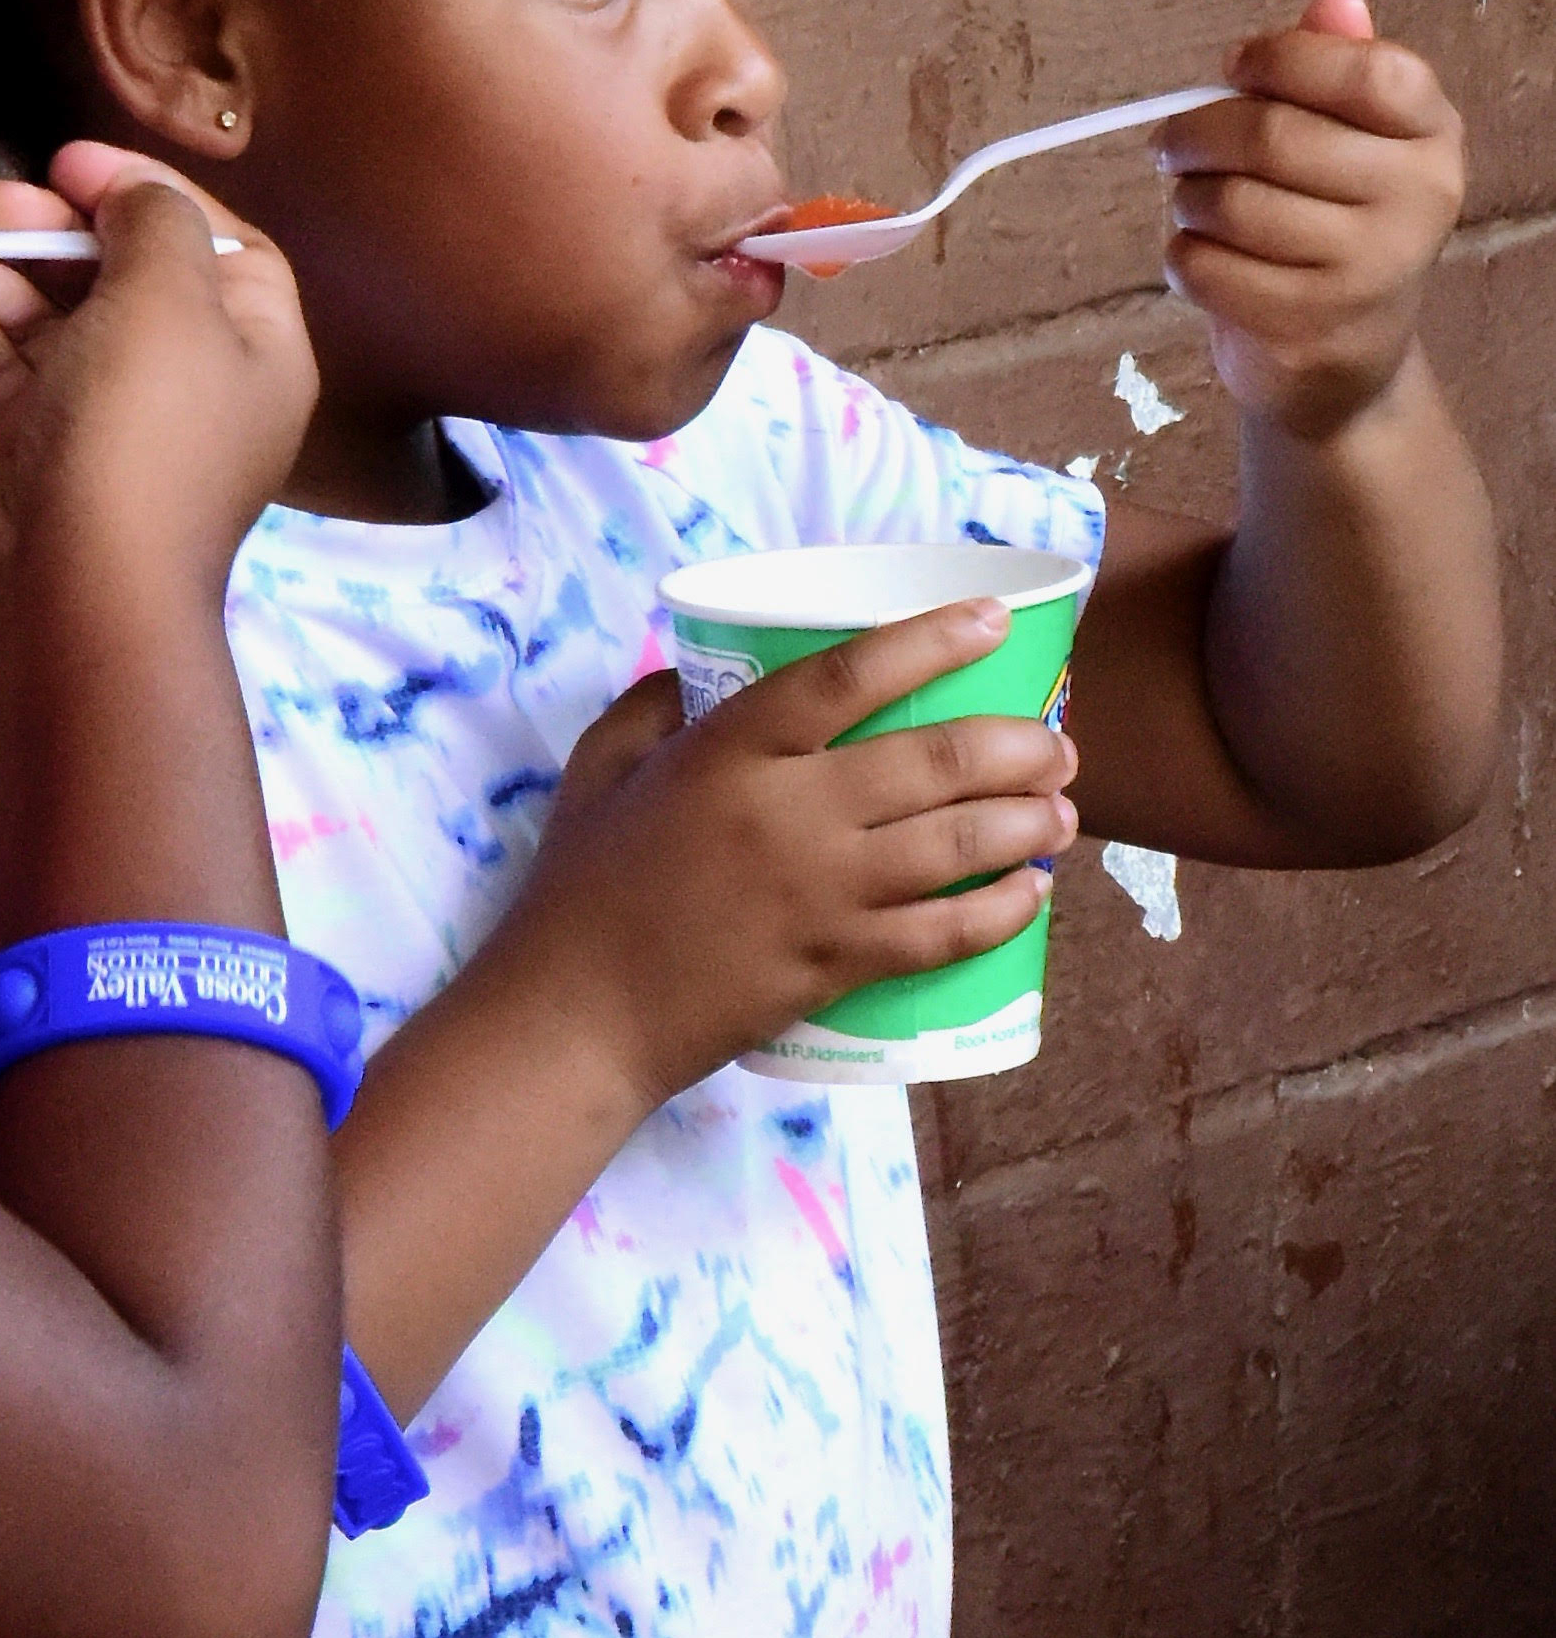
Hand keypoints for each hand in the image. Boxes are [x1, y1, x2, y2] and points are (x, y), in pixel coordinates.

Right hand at [0, 143, 315, 626]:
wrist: (75, 590)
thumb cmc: (143, 431)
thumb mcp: (172, 297)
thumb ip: (156, 220)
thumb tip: (131, 193)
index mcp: (251, 347)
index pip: (211, 243)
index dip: (143, 192)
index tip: (72, 163)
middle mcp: (182, 381)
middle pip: (110, 273)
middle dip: (41, 234)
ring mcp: (101, 418)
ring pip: (36, 318)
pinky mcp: (28, 450)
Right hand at [497, 600, 1078, 1107]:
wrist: (576, 1015)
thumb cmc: (580, 887)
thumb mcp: (599, 768)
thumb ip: (651, 706)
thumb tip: (704, 665)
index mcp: (728, 752)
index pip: (849, 676)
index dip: (930, 641)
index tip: (990, 621)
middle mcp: (788, 814)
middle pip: (933, 760)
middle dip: (1017, 745)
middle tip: (1056, 744)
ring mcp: (819, 894)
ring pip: (957, 845)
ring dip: (1028, 823)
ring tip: (1061, 813)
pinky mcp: (835, 964)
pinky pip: (943, 935)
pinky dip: (1000, 912)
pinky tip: (1030, 895)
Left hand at [1155, 0, 1465, 439]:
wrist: (1346, 362)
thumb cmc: (1336, 227)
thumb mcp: (1352, 142)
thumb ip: (1339, 68)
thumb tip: (1334, 1)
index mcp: (1433, 135)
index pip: (1366, 71)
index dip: (1283, 60)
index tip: (1231, 67)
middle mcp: (1418, 201)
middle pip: (1274, 135)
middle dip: (1198, 134)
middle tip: (1168, 144)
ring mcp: (1368, 271)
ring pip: (1231, 204)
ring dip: (1187, 199)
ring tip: (1193, 204)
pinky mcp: (1308, 327)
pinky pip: (1206, 267)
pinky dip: (1183, 255)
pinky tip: (1200, 256)